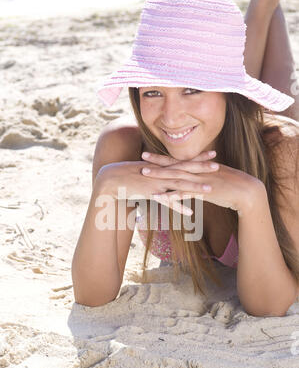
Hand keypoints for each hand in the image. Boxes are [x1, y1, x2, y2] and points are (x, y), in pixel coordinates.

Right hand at [94, 150, 219, 215]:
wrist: (111, 180)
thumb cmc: (127, 176)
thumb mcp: (145, 171)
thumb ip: (157, 172)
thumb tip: (165, 171)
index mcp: (161, 167)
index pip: (183, 161)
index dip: (198, 158)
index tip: (212, 155)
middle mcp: (161, 173)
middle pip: (185, 170)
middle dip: (202, 168)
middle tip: (218, 166)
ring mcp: (156, 183)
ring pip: (179, 185)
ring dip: (194, 187)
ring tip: (209, 190)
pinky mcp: (151, 194)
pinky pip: (167, 202)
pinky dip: (178, 207)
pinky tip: (190, 212)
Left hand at [140, 151, 265, 215]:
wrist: (247, 191)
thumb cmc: (234, 186)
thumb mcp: (216, 177)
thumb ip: (205, 176)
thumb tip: (196, 177)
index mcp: (200, 167)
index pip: (178, 160)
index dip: (164, 157)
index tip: (151, 153)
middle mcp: (198, 171)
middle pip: (174, 165)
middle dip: (157, 161)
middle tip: (142, 156)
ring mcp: (200, 181)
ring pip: (176, 176)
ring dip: (160, 175)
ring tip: (145, 173)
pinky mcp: (203, 192)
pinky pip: (185, 194)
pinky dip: (172, 195)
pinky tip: (160, 197)